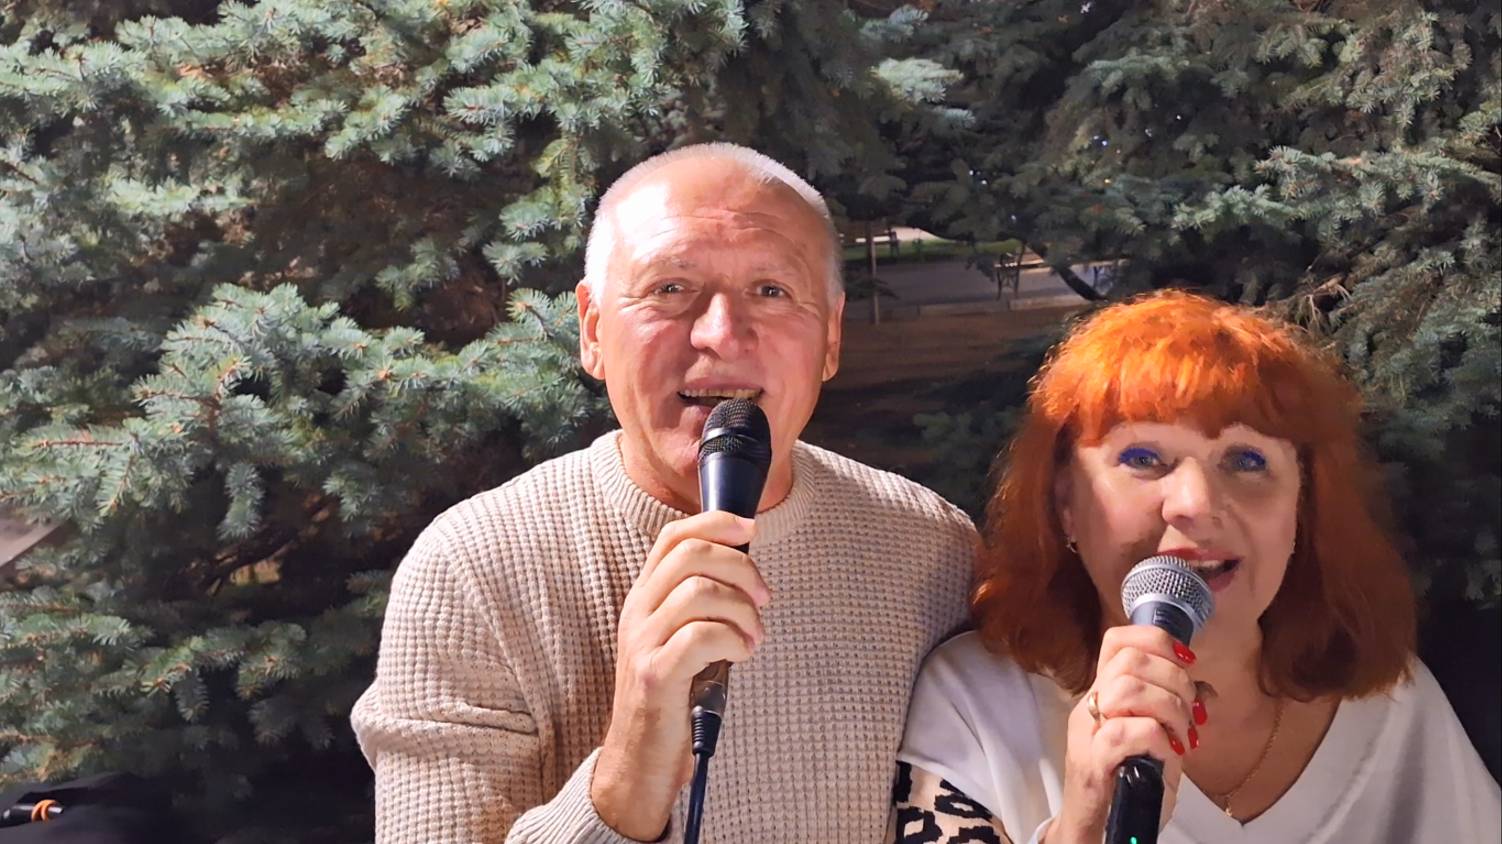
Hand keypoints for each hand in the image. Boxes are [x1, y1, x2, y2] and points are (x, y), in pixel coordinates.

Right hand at [590, 511, 771, 840]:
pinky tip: (741, 654)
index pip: (673, 537)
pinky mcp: (654, 676)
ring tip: (753, 636)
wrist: (638, 759)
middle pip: (691, 554)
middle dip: (740, 567)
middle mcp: (638, 613)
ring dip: (742, 610)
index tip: (751, 529)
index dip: (715, 522)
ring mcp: (642, 643)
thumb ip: (701, 604)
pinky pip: (701, 636)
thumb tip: (747, 569)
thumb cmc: (672, 696)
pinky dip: (733, 640)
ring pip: (699, 591)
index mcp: (644, 597)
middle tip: (763, 597)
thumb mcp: (680, 639)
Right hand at [1047, 625, 1200, 843]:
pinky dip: (1157, 737)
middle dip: (1175, 679)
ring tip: (1182, 733)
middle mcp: (1090, 706)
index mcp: (1104, 694)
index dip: (1157, 641)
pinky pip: (1125, 731)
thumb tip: (1206, 689)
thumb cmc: (1130, 784)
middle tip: (1191, 711)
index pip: (1118, 640)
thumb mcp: (1160, 741)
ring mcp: (1088, 733)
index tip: (1187, 663)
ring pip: (1127, 690)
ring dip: (1169, 708)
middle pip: (1128, 659)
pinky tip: (1171, 753)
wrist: (1102, 830)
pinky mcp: (1093, 763)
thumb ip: (1175, 711)